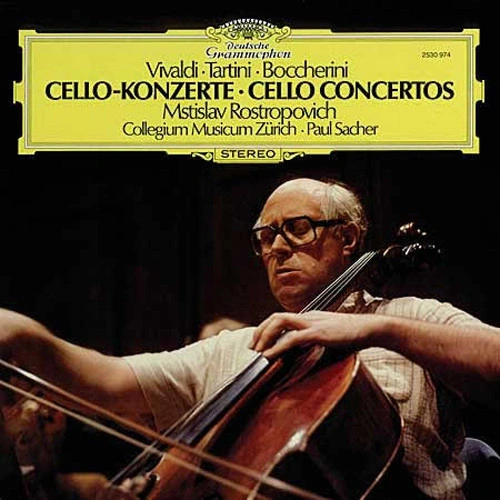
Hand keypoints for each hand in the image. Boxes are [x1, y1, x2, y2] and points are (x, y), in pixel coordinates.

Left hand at [249, 310, 377, 358]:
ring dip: (265, 336)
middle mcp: (308, 316)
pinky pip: (292, 338)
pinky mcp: (318, 333)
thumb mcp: (331, 334)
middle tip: (252, 348)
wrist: (370, 328)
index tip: (259, 343)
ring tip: (258, 351)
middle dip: (261, 332)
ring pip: (280, 322)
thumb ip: (318, 338)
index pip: (281, 318)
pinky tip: (269, 356)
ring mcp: (312, 323)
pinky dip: (278, 347)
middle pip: (276, 317)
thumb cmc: (354, 334)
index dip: (267, 329)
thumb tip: (306, 349)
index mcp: (310, 317)